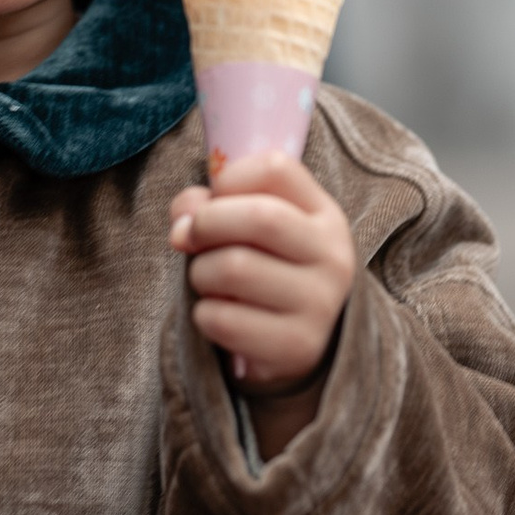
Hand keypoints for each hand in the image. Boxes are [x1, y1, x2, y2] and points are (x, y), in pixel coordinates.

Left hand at [170, 153, 356, 459]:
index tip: (215, 198)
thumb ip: (211, 206)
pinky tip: (219, 315)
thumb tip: (182, 223)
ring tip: (208, 281)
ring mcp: (320, 304)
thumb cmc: (267, 271)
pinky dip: (204, 314)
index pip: (276, 168)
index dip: (230, 178)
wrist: (301, 345)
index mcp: (324, 215)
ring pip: (233, 268)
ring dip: (199, 273)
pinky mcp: (297, 345)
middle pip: (259, 217)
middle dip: (205, 224)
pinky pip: (223, 319)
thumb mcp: (252, 230)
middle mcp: (332, 256)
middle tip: (189, 239)